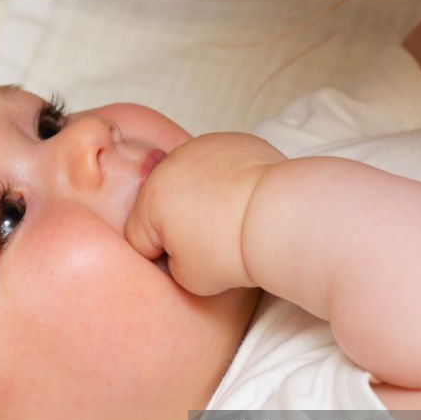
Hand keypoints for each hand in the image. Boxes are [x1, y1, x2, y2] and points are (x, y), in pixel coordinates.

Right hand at [124, 132, 284, 295]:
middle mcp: (169, 165)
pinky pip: (216, 165)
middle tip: (208, 244)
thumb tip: (180, 248)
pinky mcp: (231, 141)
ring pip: (187, 181)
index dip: (160, 258)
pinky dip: (224, 182)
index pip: (138, 237)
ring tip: (227, 221)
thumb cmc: (232, 250)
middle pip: (160, 204)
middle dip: (176, 223)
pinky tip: (241, 201)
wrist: (282, 218)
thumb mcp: (189, 278)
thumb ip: (172, 264)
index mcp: (150, 199)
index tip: (187, 264)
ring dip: (198, 199)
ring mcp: (201, 147)